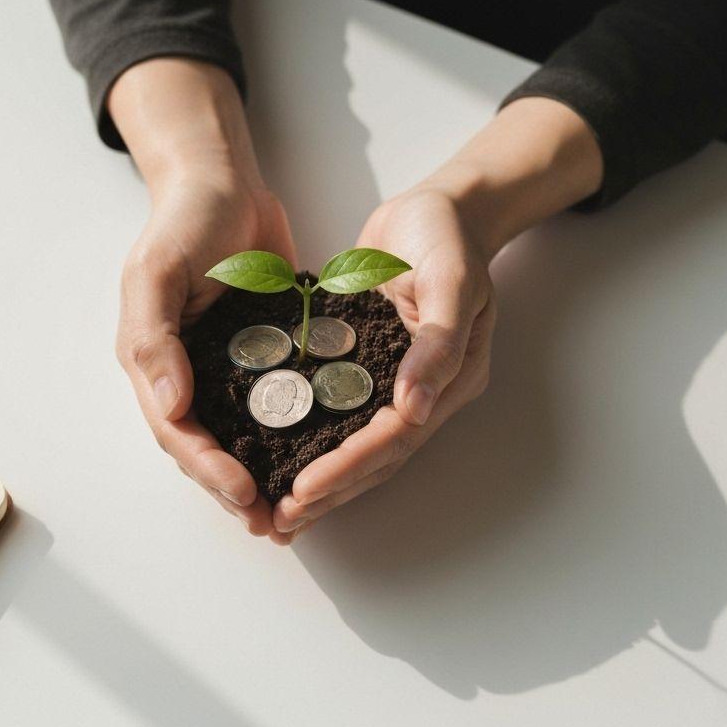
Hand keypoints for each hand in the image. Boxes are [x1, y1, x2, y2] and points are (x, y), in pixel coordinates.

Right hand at [109, 58, 299, 543]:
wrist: (224, 181)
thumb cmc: (184, 219)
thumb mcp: (157, 270)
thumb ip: (155, 336)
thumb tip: (169, 404)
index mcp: (153, 360)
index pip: (177, 431)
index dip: (208, 468)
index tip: (244, 493)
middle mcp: (186, 373)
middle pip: (208, 445)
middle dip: (236, 488)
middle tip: (273, 523)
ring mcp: (225, 365)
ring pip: (242, 433)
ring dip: (264, 472)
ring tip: (295, 510)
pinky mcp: (263, 352)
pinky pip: (276, 401)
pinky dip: (293, 432)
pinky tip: (322, 454)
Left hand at [273, 188, 495, 533]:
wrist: (441, 207)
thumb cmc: (448, 234)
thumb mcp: (452, 278)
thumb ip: (438, 341)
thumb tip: (416, 406)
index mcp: (451, 378)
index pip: (396, 437)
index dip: (350, 466)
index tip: (306, 488)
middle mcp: (423, 390)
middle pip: (375, 456)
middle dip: (329, 490)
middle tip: (281, 520)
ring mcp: (394, 380)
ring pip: (355, 442)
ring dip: (319, 477)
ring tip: (275, 508)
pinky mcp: (366, 363)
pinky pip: (337, 410)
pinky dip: (310, 436)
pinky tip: (274, 453)